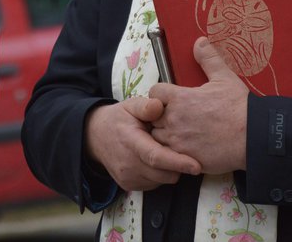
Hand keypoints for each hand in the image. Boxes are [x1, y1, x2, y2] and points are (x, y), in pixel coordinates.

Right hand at [84, 97, 200, 191]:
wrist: (95, 136)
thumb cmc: (118, 119)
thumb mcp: (130, 105)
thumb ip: (145, 106)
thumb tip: (159, 106)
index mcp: (130, 142)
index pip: (156, 157)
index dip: (177, 162)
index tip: (196, 166)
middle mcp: (128, 164)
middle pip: (164, 173)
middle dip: (178, 164)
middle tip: (177, 147)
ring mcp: (128, 177)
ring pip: (162, 180)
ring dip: (169, 169)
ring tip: (162, 150)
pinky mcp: (129, 186)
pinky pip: (155, 184)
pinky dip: (159, 174)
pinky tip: (154, 159)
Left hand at [149, 37, 248, 173]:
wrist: (254, 137)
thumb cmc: (239, 107)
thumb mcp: (225, 78)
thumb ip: (208, 59)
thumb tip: (200, 41)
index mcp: (180, 98)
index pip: (155, 92)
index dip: (161, 95)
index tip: (172, 99)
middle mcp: (173, 119)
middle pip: (153, 116)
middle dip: (160, 116)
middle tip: (176, 118)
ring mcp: (177, 141)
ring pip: (157, 138)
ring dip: (164, 135)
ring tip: (180, 135)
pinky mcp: (183, 158)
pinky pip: (167, 156)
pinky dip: (172, 152)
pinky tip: (186, 149)